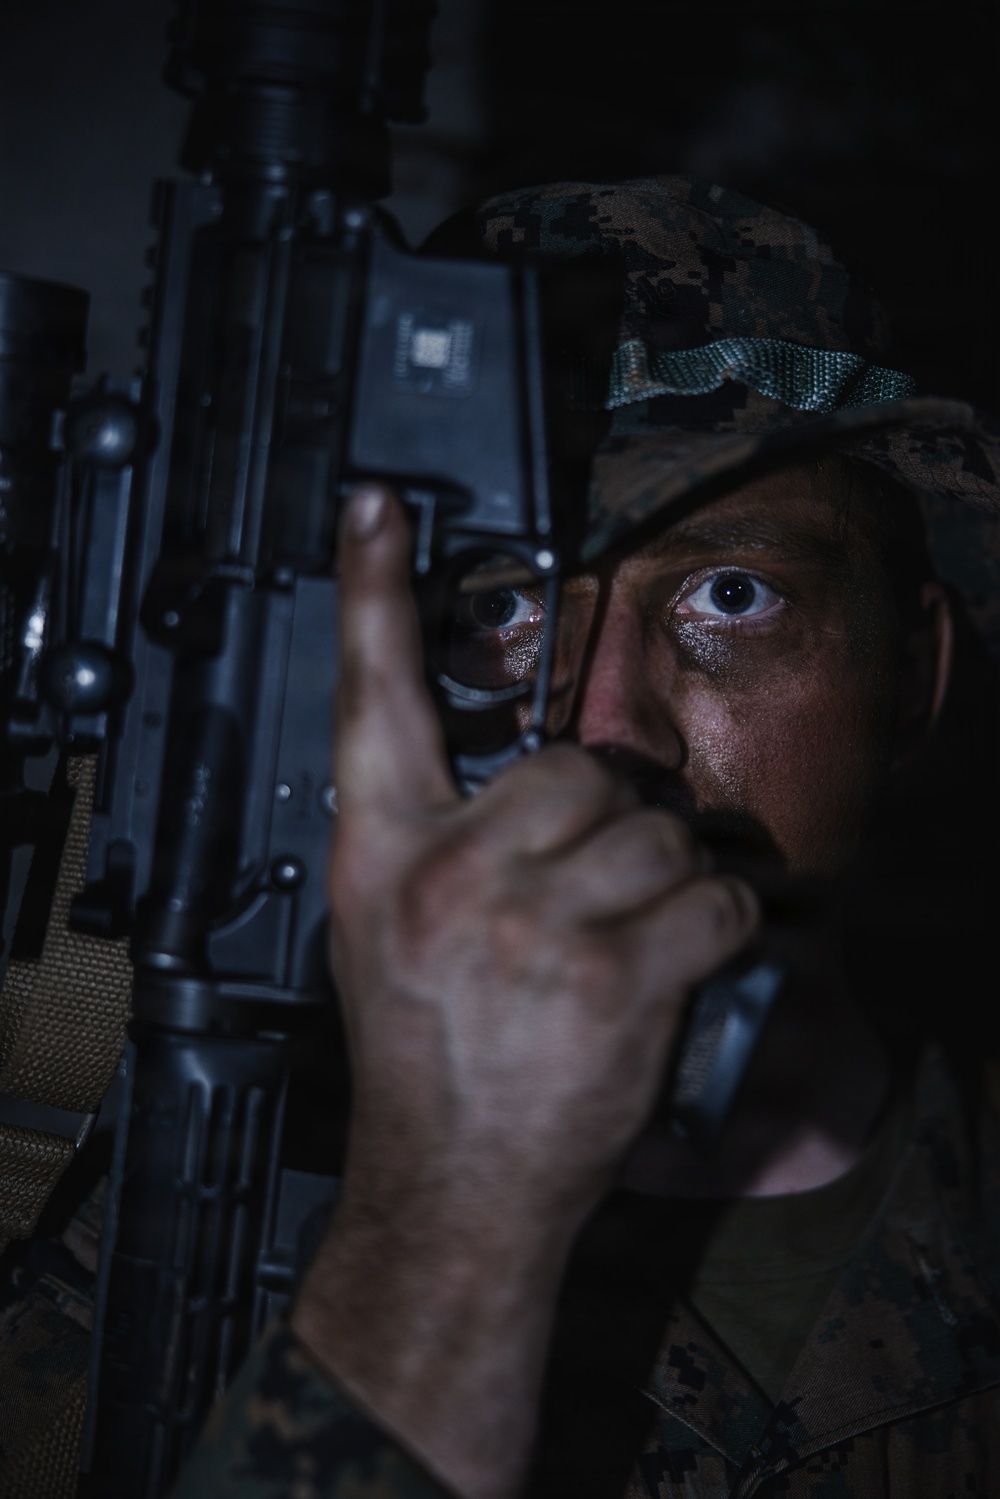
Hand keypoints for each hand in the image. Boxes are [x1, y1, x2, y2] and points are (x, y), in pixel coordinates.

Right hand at [292, 485, 757, 1498]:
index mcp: (382, 857)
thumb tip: (520, 788)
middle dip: (608, 822)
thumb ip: (436, 843)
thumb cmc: (422, 1059)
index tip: (377, 508)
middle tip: (592, 890)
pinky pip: (709, 900)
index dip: (373, 593)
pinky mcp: (614, 981)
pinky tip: (680, 964)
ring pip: (654, 832)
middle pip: (578, 768)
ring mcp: (534, 928)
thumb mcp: (384, 934)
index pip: (370, 699)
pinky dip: (719, 927)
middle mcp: (452, 877)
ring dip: (666, 881)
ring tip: (629, 941)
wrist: (451, 1187)